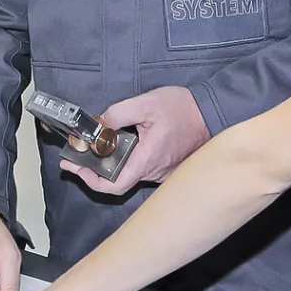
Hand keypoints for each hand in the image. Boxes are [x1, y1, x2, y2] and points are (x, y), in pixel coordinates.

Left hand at [60, 85, 208, 195]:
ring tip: (96, 145)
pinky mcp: (168, 167)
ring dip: (112, 162)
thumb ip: (117, 113)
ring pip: (130, 173)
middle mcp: (154, 172)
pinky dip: (127, 159)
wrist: (212, 111)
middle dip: (95, 168)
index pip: (114, 186)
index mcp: (147, 160)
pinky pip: (142, 167)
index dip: (91, 180)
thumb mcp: (145, 103)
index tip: (77, 167)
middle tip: (77, 155)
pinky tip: (120, 144)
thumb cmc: (183, 108)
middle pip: (118, 179)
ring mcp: (162, 172)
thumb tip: (98, 125)